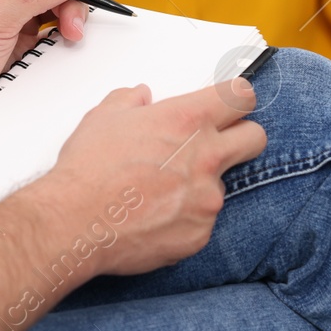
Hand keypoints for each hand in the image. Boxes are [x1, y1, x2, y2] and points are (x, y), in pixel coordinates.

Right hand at [32, 79, 265, 276]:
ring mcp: (207, 199)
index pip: (241, 97)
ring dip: (202, 184)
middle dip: (241, 136)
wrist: (74, 222)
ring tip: (161, 190)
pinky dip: (185, 218)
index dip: (236, 98)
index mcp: (187, 120)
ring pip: (223, 183)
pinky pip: (203, 220)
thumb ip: (130, 100)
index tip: (230, 103)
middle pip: (255, 137)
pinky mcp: (200, 234)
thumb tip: (140, 97)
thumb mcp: (104, 117)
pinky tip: (154, 216)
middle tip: (216, 143)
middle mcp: (206, 157)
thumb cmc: (88, 170)